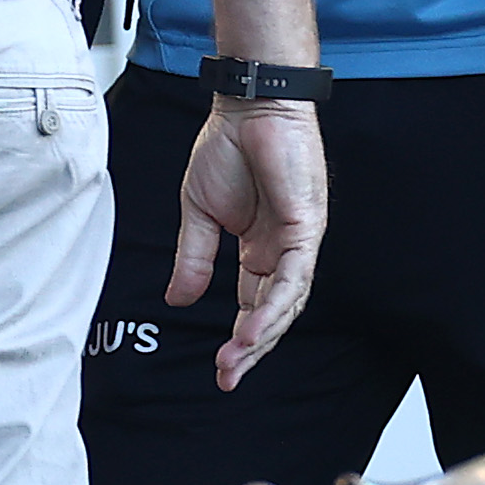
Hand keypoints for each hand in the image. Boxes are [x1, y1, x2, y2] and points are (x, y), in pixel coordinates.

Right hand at [170, 98, 326, 389]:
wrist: (248, 106)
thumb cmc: (228, 147)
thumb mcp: (199, 212)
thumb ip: (194, 258)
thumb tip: (179, 301)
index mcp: (258, 248)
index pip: (252, 304)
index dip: (239, 339)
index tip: (221, 371)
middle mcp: (282, 250)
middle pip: (272, 313)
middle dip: (250, 349)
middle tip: (228, 378)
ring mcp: (298, 241)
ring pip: (287, 303)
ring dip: (261, 336)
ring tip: (236, 362)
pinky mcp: (306, 229)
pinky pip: (294, 278)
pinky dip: (275, 306)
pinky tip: (254, 330)